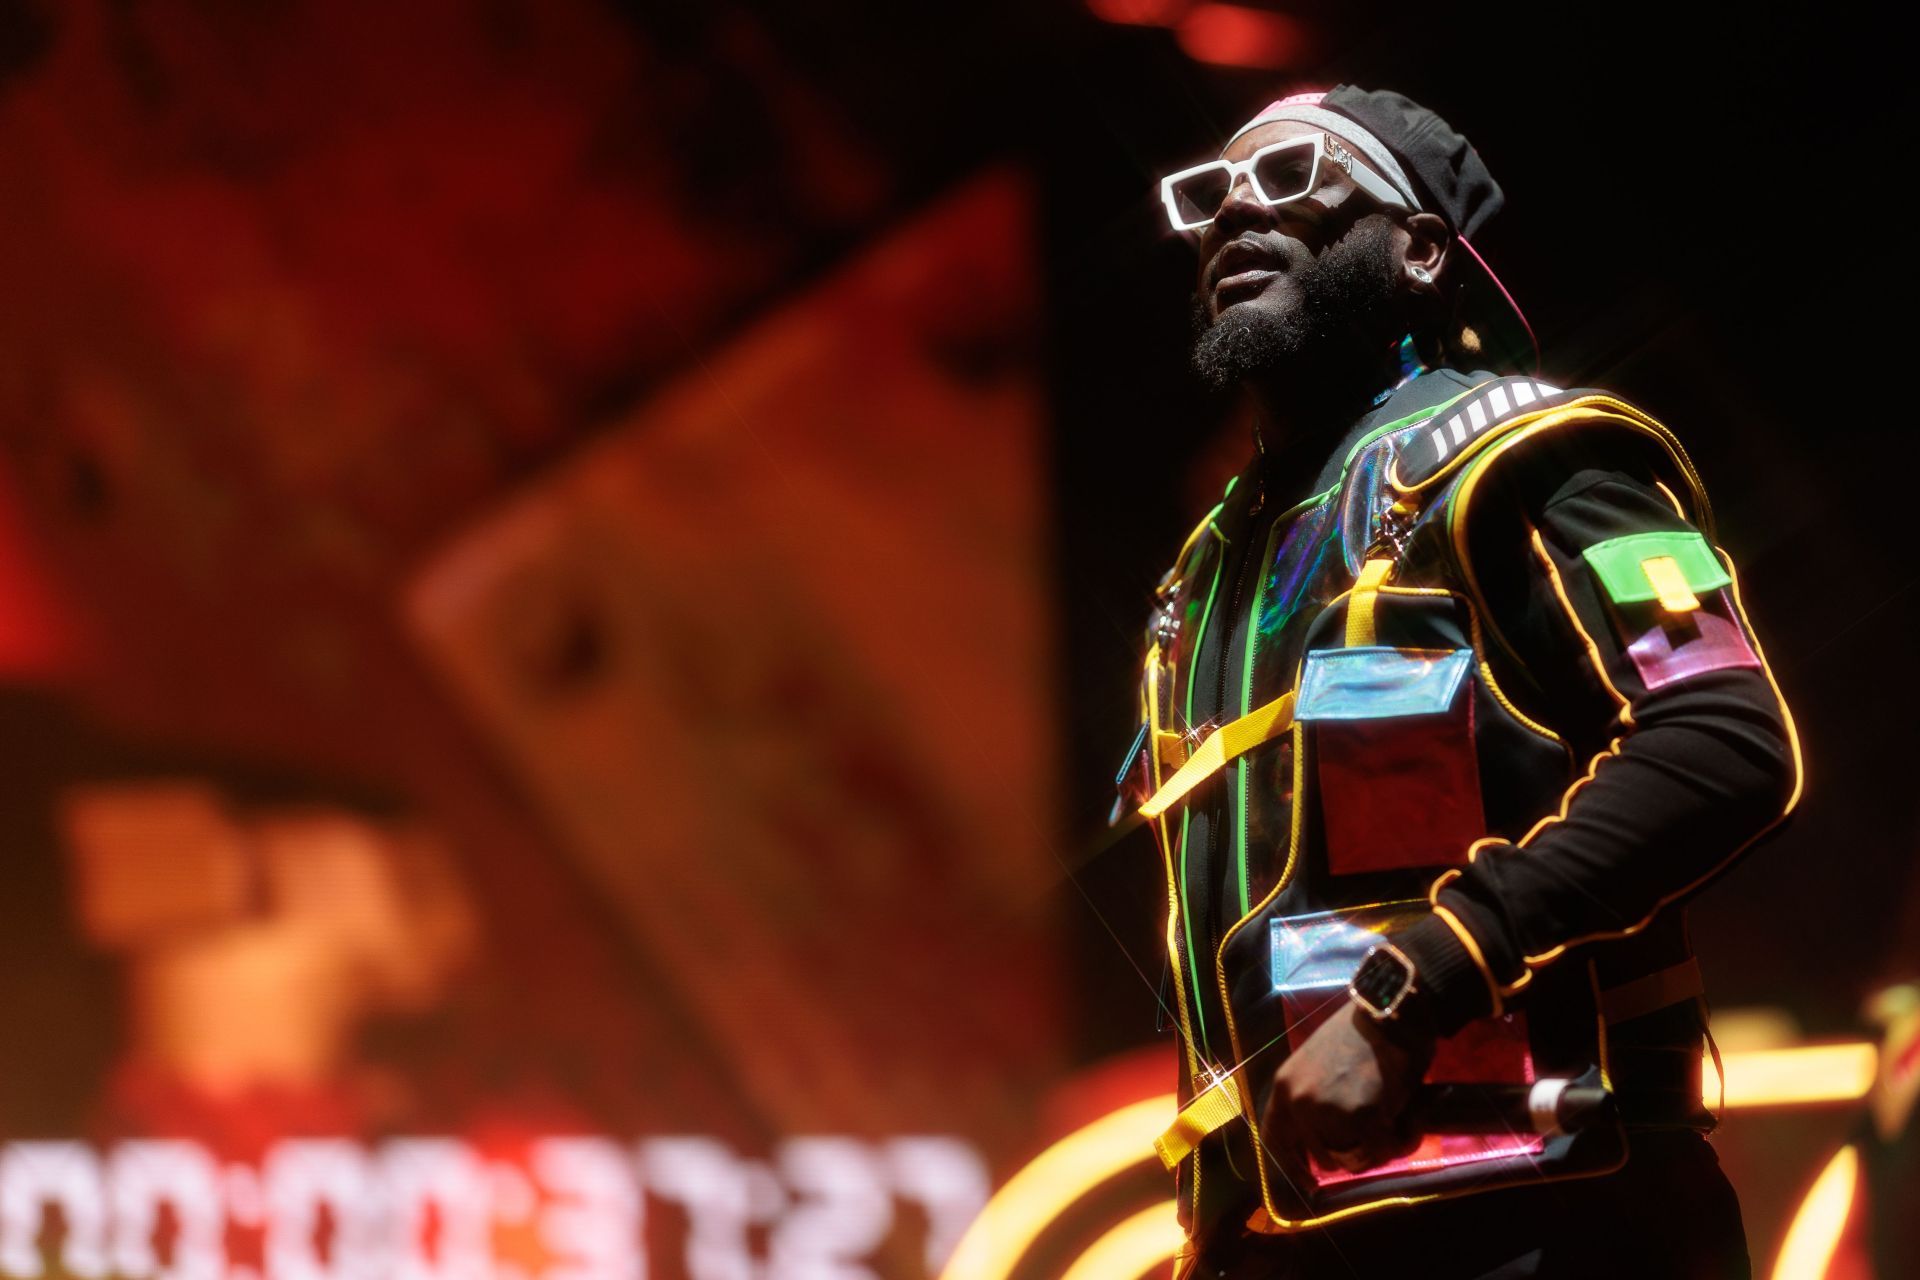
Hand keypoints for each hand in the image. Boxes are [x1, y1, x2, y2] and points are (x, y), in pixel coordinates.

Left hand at [1259, 999, 1436, 1176]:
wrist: (1389, 1009)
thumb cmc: (1359, 1033)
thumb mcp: (1317, 1063)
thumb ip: (1312, 1097)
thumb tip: (1322, 1136)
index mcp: (1285, 1086)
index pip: (1275, 1139)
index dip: (1292, 1165)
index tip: (1309, 1181)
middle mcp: (1299, 1102)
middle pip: (1322, 1156)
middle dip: (1351, 1153)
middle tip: (1375, 1136)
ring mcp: (1328, 1111)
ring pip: (1354, 1158)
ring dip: (1377, 1148)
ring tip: (1394, 1121)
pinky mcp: (1362, 1116)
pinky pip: (1382, 1151)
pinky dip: (1400, 1141)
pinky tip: (1409, 1119)